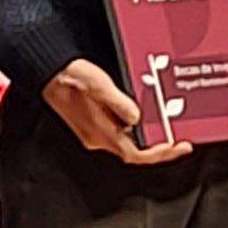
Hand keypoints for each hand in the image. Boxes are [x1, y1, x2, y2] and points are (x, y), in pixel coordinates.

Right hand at [43, 59, 193, 163]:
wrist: (49, 72)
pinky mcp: (94, 122)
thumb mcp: (98, 85)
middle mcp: (98, 137)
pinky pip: (120, 128)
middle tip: (178, 135)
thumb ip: (118, 103)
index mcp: (101, 134)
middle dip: (158, 144)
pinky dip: (135, 123)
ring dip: (147, 132)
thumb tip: (136, 118)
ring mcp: (96, 131)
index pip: (135, 155)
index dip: (159, 155)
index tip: (178, 147)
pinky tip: (143, 111)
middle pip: (135, 150)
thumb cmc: (70, 77)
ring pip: (129, 139)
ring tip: (165, 121)